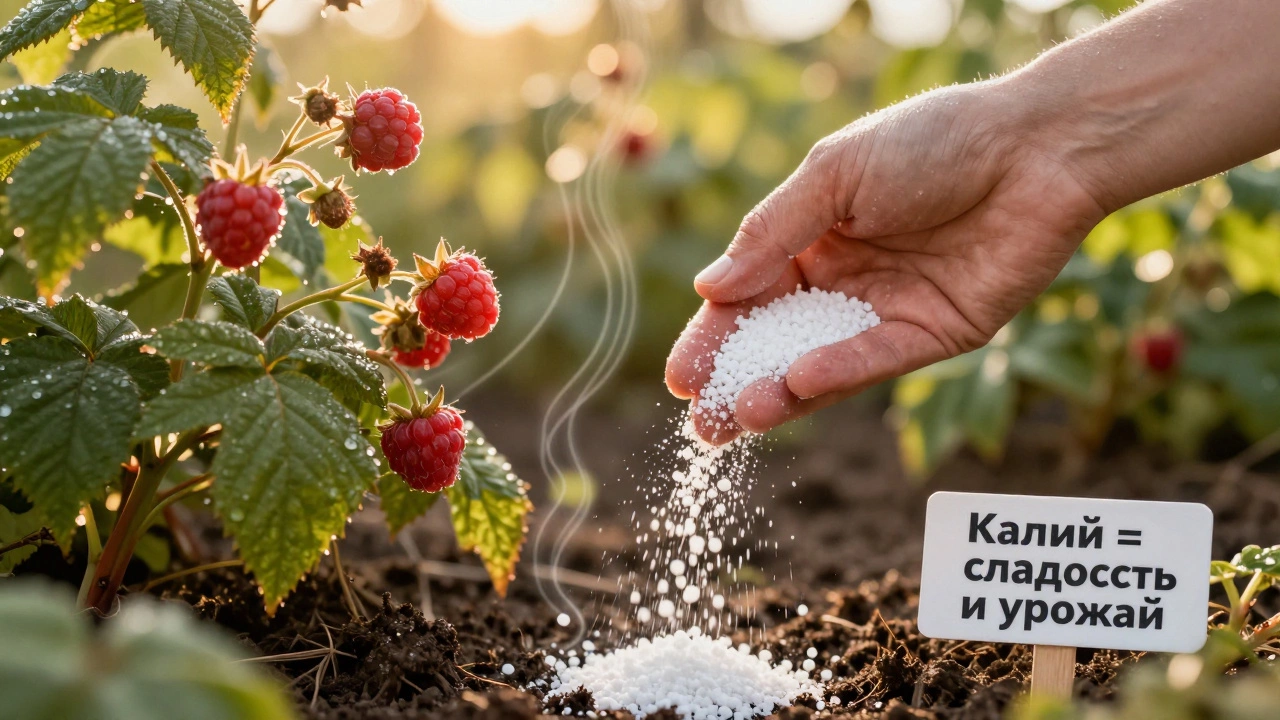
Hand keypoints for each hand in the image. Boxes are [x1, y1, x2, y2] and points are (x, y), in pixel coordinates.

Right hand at [665, 82, 1106, 443]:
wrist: (1034, 149)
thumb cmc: (931, 143)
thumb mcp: (834, 176)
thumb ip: (772, 234)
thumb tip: (711, 289)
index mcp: (813, 237)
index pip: (749, 297)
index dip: (715, 338)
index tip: (682, 379)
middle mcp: (846, 280)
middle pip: (779, 342)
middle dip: (739, 383)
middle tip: (702, 425)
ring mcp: (888, 312)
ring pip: (823, 364)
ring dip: (781, 393)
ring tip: (739, 418)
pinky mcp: (934, 336)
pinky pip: (876, 360)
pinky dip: (838, 373)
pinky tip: (798, 383)